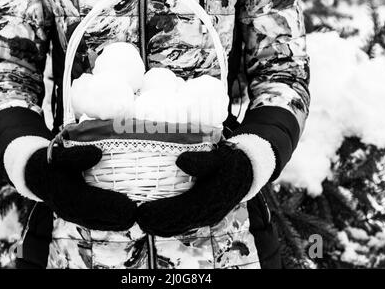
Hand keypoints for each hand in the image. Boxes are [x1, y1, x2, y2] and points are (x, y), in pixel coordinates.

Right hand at [25, 145, 136, 230]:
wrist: (34, 175)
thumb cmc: (50, 162)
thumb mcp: (58, 154)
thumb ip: (75, 154)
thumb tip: (98, 153)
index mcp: (68, 196)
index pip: (96, 206)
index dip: (116, 207)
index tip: (134, 206)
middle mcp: (72, 211)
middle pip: (103, 220)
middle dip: (123, 216)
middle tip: (142, 210)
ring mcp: (76, 216)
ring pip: (104, 224)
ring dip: (121, 219)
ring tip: (139, 211)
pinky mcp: (81, 216)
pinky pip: (102, 222)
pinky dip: (116, 219)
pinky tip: (128, 211)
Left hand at [136, 143, 252, 236]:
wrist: (248, 173)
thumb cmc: (231, 163)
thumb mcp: (219, 157)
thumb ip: (201, 160)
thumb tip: (180, 161)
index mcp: (209, 200)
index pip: (179, 212)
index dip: (158, 213)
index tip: (140, 211)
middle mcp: (207, 213)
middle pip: (176, 224)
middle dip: (154, 223)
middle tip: (136, 217)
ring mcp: (206, 217)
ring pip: (178, 227)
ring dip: (159, 226)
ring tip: (142, 220)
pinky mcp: (204, 215)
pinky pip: (183, 224)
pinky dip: (168, 223)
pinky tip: (157, 218)